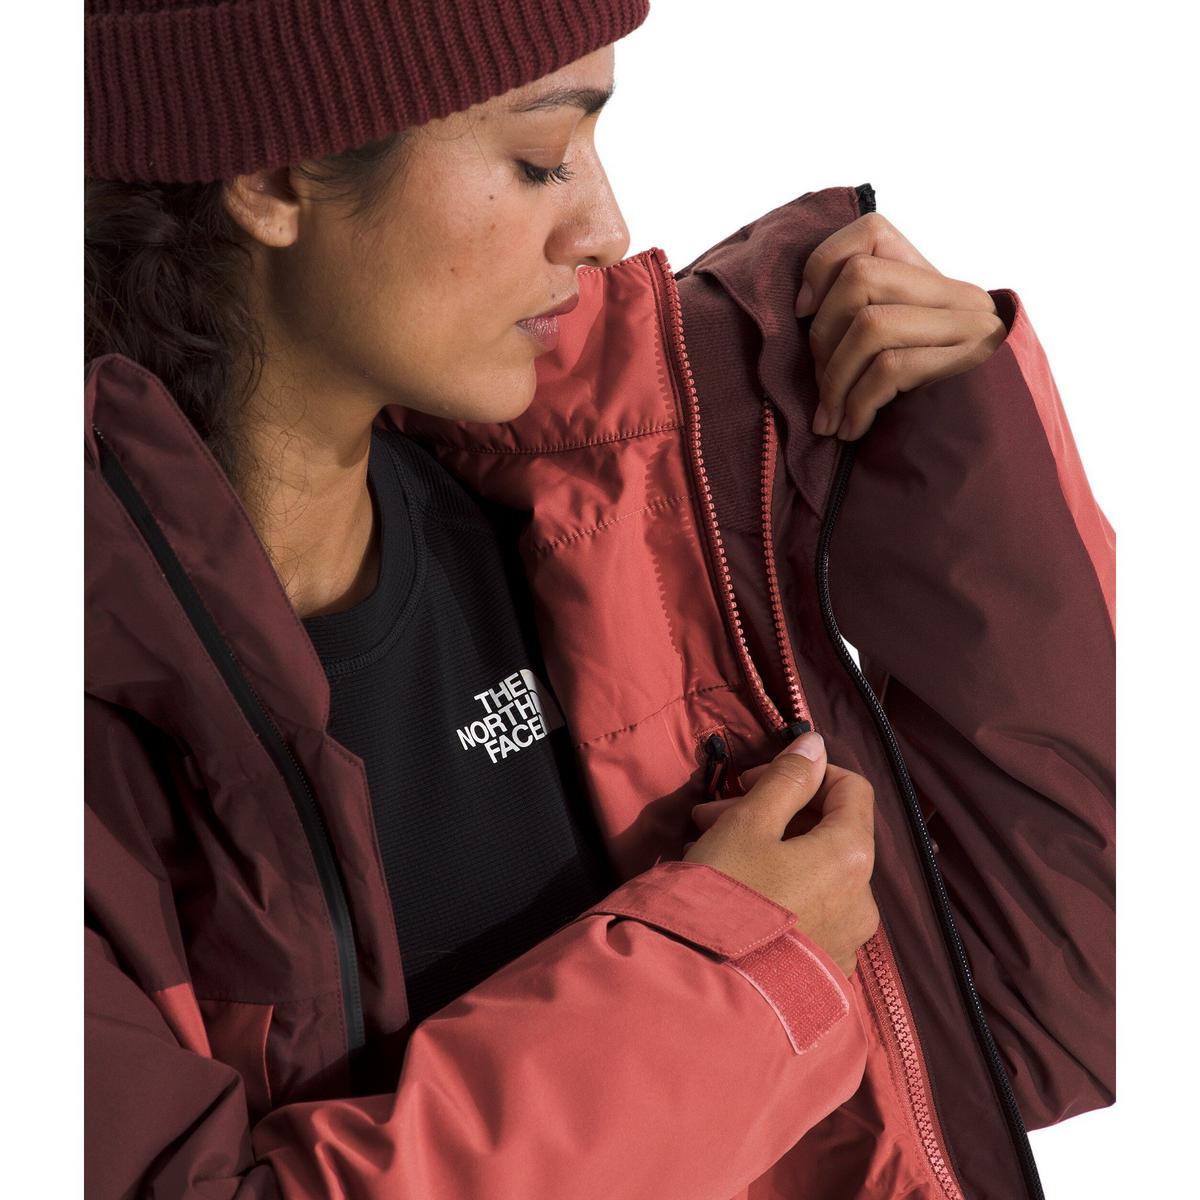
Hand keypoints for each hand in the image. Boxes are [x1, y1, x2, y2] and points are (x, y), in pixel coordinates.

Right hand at [683, 731, 878, 976]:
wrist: (708, 996)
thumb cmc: (728, 896)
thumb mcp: (747, 824)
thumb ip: (786, 779)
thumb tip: (815, 744)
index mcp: (851, 856)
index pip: (851, 788)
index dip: (804, 771)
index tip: (751, 781)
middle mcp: (862, 900)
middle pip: (826, 832)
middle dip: (769, 812)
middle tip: (711, 816)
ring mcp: (846, 942)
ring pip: (810, 873)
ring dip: (764, 849)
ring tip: (707, 854)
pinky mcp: (822, 973)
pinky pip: (805, 912)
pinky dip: (773, 889)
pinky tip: (729, 896)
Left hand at [793, 211, 1007, 440]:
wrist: (999, 444)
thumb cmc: (933, 406)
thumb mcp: (900, 353)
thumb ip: (865, 322)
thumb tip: (802, 309)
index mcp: (933, 282)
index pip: (872, 231)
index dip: (823, 265)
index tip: (804, 312)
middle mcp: (956, 295)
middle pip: (861, 276)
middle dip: (822, 337)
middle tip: (821, 387)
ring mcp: (967, 327)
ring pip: (871, 323)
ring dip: (835, 379)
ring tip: (831, 417)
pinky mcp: (969, 365)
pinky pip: (892, 368)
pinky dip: (858, 403)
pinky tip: (852, 429)